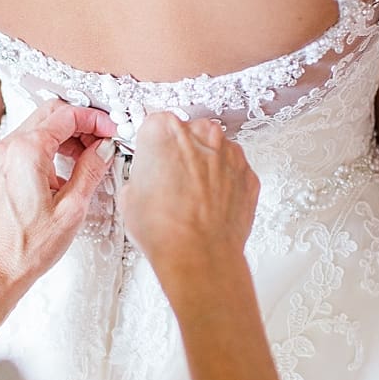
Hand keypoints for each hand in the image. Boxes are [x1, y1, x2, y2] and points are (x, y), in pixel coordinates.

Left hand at [0, 101, 115, 293]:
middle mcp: (7, 149)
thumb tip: (103, 149)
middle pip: (49, 114)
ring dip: (64, 136)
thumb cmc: (28, 248)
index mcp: (27, 152)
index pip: (67, 115)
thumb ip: (90, 170)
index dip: (95, 119)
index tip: (111, 130)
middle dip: (80, 122)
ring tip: (87, 159)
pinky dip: (47, 149)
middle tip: (102, 140)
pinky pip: (23, 147)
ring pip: (36, 128)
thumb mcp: (73, 208)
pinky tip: (63, 173)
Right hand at [117, 113, 258, 287]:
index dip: (152, 146)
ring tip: (190, 198)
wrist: (199, 254)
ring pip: (214, 152)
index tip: (152, 158)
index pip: (155, 125)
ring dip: (204, 168)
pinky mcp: (248, 174)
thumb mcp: (130, 195)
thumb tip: (147, 179)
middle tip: (170, 182)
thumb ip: (142, 173)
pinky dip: (224, 184)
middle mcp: (201, 134)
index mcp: (165, 130)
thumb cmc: (165, 228)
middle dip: (180, 154)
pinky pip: (233, 172)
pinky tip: (209, 205)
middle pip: (188, 134)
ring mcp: (230, 153)